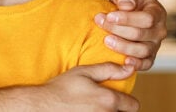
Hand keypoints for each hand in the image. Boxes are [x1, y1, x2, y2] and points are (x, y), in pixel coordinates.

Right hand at [0, 63, 137, 111]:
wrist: (42, 106)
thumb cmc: (61, 89)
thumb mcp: (83, 72)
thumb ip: (108, 69)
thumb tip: (129, 68)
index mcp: (109, 100)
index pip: (133, 105)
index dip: (128, 101)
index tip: (120, 99)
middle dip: (118, 110)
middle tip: (103, 103)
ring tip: (94, 108)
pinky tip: (86, 111)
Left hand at [96, 0, 167, 70]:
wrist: (124, 13)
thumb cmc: (124, 0)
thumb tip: (126, 5)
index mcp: (157, 12)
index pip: (147, 18)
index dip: (127, 18)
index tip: (109, 16)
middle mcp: (159, 30)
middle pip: (141, 34)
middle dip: (118, 29)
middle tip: (100, 23)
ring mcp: (155, 45)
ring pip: (143, 50)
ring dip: (123, 46)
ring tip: (106, 40)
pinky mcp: (149, 57)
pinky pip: (146, 64)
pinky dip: (137, 65)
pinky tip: (124, 61)